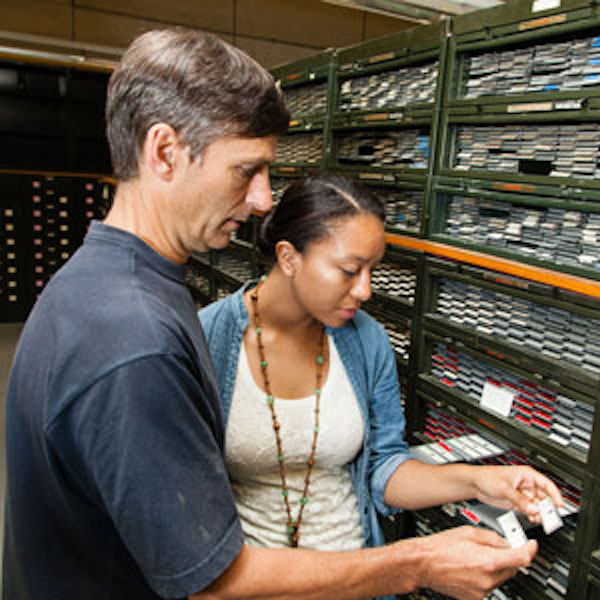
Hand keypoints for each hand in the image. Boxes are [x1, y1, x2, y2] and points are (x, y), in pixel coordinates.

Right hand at [416, 526, 536, 599]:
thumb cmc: (441, 546)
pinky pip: (489, 586)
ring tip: (476, 557)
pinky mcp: (475, 598)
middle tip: (495, 548)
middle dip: (509, 557)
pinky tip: (471, 568)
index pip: (522, 558)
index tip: (531, 545)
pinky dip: (485, 577)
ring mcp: (482, 591)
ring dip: (496, 567)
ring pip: (501, 577)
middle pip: (513, 569)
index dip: (530, 550)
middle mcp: (488, 579)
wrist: (423, 563)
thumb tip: (507, 542)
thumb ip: (493, 538)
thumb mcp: (469, 531)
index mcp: (489, 560)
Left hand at [473, 465, 562, 522]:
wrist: (474, 484)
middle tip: (550, 518)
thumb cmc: (487, 477)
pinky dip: (532, 515)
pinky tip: (532, 518)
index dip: (555, 495)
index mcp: (527, 475)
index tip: (559, 505)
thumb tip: (533, 509)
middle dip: (547, 508)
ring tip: (539, 519)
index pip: (547, 485)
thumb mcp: (505, 488)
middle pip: (544, 498)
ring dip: (540, 513)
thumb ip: (519, 499)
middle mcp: (527, 485)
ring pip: (537, 506)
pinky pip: (530, 511)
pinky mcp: (518, 503)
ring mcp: (523, 495)